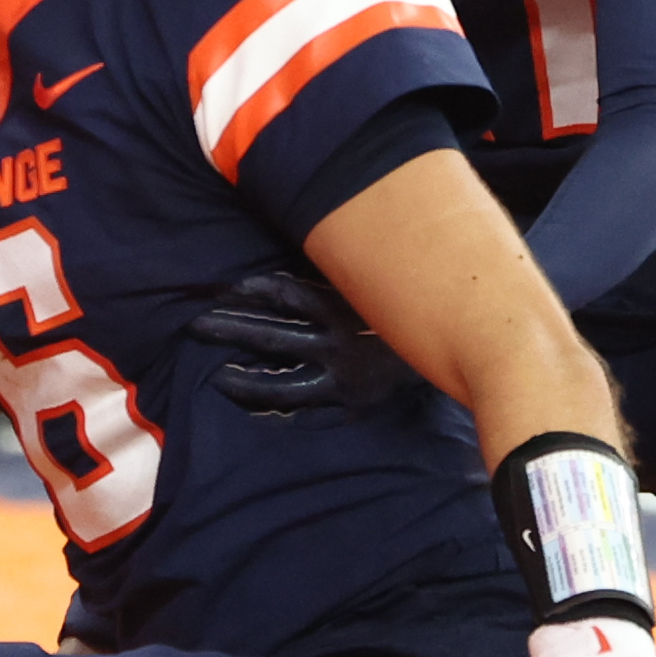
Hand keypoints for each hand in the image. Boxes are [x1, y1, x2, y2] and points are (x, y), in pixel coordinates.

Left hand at [186, 264, 421, 414]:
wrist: (461, 344)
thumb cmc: (405, 308)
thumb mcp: (374, 280)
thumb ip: (339, 272)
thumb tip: (302, 252)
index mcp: (343, 302)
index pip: (286, 292)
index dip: (253, 290)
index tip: (225, 288)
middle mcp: (338, 338)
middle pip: (271, 334)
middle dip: (229, 329)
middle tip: (195, 325)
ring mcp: (342, 372)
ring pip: (280, 379)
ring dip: (244, 378)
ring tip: (217, 376)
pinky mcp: (348, 398)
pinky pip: (301, 404)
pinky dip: (273, 402)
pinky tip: (250, 401)